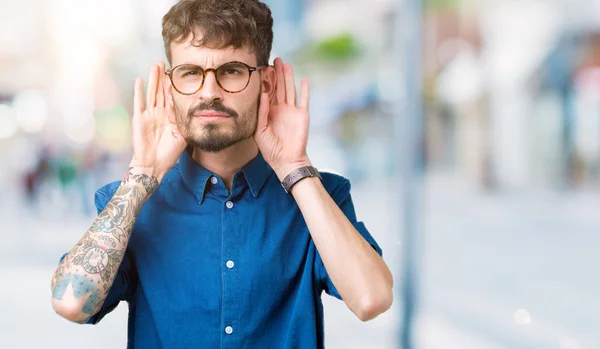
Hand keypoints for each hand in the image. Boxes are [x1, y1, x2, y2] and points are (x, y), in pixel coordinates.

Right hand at [130, 62, 186, 181]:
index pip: (172, 97)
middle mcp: (159, 113)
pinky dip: (139, 92)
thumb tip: (203, 117)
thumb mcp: (183, 137)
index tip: (178, 72)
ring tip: (155, 66)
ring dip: (153, 79)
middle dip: (163, 77)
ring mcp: (149, 115)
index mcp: (170, 116)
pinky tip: (139, 80)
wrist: (154, 165)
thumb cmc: (169, 153)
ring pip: (151, 93)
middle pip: (161, 91)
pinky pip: (139, 103)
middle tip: (165, 62)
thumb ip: (189, 125)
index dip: (174, 85)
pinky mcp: (140, 119)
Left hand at [254, 58, 311, 180]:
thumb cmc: (270, 149)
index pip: (267, 92)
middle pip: (279, 87)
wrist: (286, 160)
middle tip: (275, 59)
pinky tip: (304, 80)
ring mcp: (292, 111)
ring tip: (286, 64)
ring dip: (288, 77)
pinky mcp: (302, 115)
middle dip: (277, 74)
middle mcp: (280, 109)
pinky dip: (305, 90)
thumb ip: (261, 113)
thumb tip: (262, 94)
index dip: (266, 81)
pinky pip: (304, 100)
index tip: (262, 67)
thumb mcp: (260, 131)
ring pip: (290, 90)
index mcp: (269, 112)